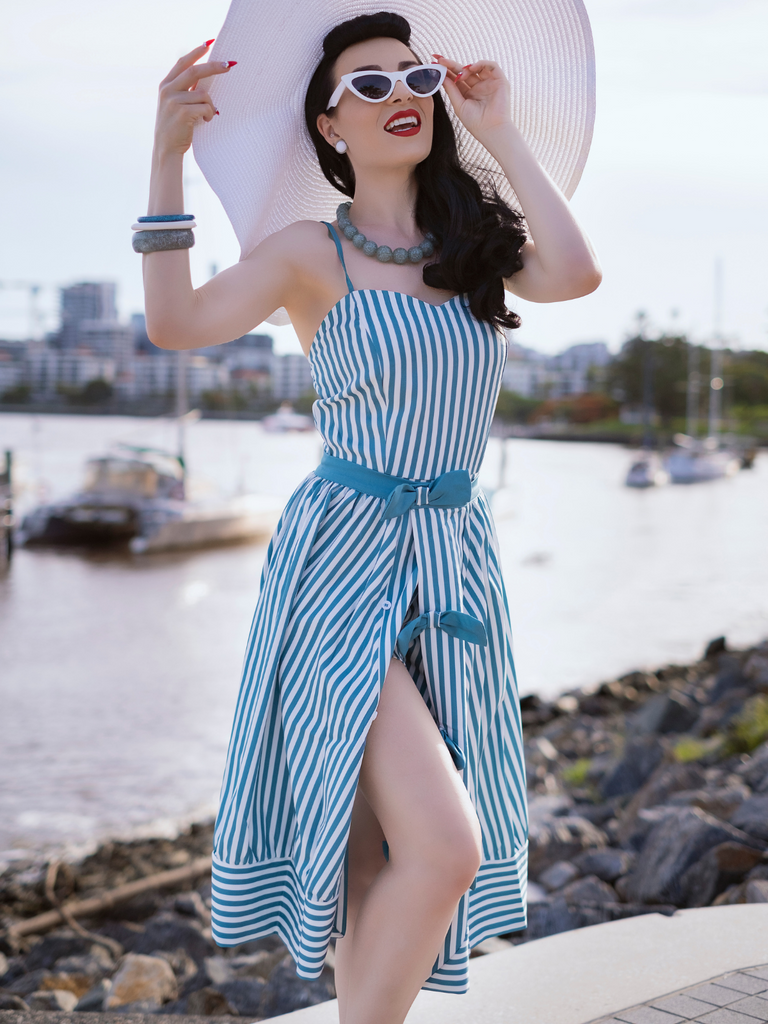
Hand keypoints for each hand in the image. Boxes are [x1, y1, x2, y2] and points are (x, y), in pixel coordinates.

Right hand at [154, 42, 235, 156]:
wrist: (166, 149)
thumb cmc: (175, 128)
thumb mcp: (174, 104)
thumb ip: (184, 90)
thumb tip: (204, 78)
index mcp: (165, 85)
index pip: (182, 63)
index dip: (196, 52)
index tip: (208, 44)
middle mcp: (167, 90)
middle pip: (194, 71)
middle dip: (214, 67)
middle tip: (229, 65)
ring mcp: (173, 101)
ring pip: (203, 94)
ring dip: (211, 105)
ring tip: (208, 115)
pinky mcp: (182, 113)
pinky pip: (205, 107)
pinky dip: (210, 114)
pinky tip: (206, 121)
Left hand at [432, 56, 511, 141]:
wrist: (491, 130)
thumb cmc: (475, 122)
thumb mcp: (459, 105)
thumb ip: (451, 90)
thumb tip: (442, 76)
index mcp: (469, 94)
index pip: (456, 79)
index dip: (446, 71)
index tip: (434, 63)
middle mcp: (479, 87)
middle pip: (464, 71)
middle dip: (452, 64)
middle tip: (440, 59)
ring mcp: (489, 83)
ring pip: (477, 67)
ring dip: (466, 67)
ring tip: (460, 74)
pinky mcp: (500, 80)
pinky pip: (492, 66)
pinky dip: (481, 63)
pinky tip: (472, 68)